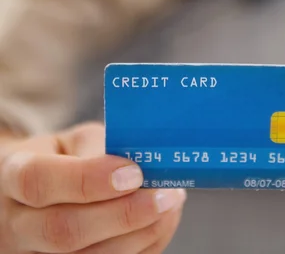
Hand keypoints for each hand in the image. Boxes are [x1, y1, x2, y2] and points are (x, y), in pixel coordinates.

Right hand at [0, 122, 185, 253]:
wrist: (32, 193)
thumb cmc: (60, 159)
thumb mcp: (73, 140)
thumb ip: (101, 148)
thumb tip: (143, 164)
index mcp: (13, 174)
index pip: (39, 181)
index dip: (88, 179)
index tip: (134, 172)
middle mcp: (13, 224)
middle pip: (63, 231)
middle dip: (122, 215)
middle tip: (164, 196)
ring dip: (138, 237)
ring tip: (169, 207)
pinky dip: (139, 250)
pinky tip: (159, 226)